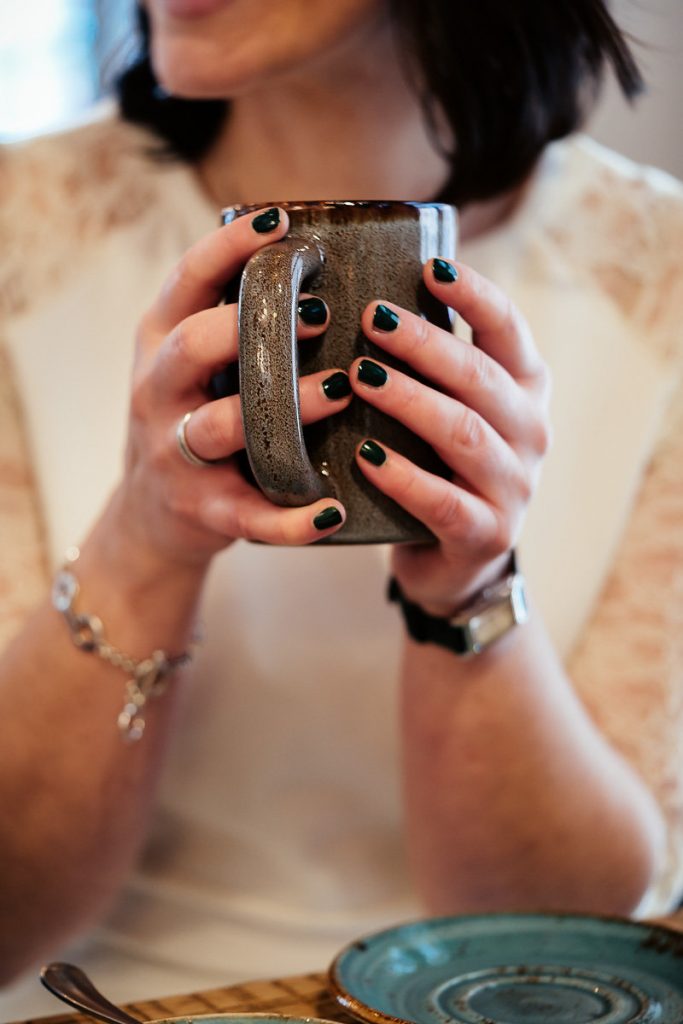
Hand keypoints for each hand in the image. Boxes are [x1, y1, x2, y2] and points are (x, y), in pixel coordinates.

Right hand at [114, 207, 349, 568]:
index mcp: (160, 342)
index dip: (230, 247)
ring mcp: (175, 453)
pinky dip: (291, 520)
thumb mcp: (191, 363)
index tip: (281, 219)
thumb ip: (234, 322)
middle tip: (323, 315)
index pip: (187, 280)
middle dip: (253, 325)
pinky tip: (333, 511)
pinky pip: (248, 515)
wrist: (151, 515)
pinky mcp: (201, 510)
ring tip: (341, 391)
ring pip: (223, 425)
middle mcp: (158, 391)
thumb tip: (323, 266)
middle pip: (193, 346)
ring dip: (286, 408)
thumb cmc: (192, 418)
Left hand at [351, 259, 550, 615]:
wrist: (455, 563)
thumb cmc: (439, 467)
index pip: (509, 330)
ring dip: (411, 401)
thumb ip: (428, 366)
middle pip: (481, 378)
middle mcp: (531, 433)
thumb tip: (365, 295)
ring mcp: (514, 488)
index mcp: (524, 390)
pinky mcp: (486, 535)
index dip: (474, 295)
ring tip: (360, 377)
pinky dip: (403, 477)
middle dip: (426, 345)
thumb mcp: (446, 410)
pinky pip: (444, 502)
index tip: (429, 266)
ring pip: (465, 434)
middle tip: (373, 319)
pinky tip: (365, 457)